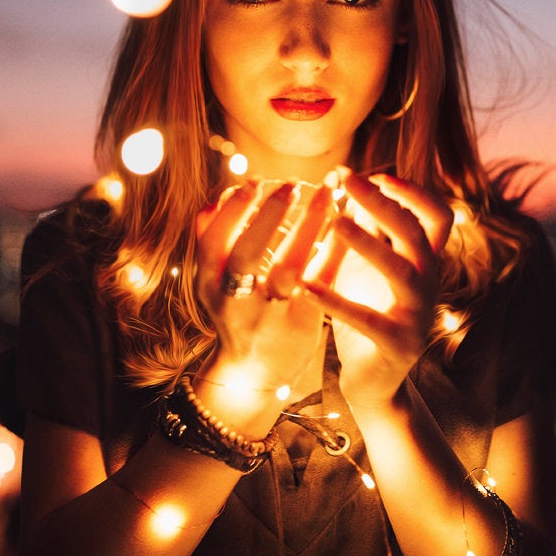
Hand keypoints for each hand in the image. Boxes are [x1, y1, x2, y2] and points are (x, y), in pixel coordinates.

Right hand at [195, 182, 329, 390]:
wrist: (252, 374)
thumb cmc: (236, 312)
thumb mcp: (212, 282)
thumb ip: (211, 241)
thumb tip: (219, 196)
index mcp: (209, 285)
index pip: (212, 241)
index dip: (233, 210)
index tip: (255, 181)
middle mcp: (234, 302)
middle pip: (246, 255)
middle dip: (268, 217)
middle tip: (291, 184)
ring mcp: (269, 316)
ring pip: (288, 269)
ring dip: (309, 227)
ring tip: (327, 195)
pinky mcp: (301, 325)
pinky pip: (322, 281)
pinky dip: (334, 249)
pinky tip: (347, 223)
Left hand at [302, 173, 452, 407]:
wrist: (372, 381)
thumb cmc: (366, 312)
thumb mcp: (365, 266)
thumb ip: (365, 228)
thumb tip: (351, 180)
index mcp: (425, 263)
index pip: (438, 217)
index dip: (414, 193)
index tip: (379, 175)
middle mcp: (429, 284)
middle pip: (417, 233)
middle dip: (383, 203)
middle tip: (348, 180)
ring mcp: (418, 315)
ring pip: (401, 270)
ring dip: (369, 242)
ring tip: (334, 222)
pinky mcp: (398, 345)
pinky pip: (367, 319)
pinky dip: (336, 300)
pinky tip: (307, 286)